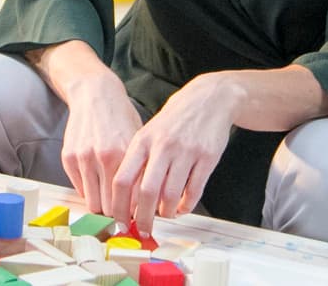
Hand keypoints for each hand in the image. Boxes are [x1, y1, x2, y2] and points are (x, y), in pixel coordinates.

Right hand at [60, 72, 143, 217]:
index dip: (135, 214)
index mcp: (124, 154)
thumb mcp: (138, 142)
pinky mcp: (68, 157)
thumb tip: (147, 204)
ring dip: (102, 207)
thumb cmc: (121, 118)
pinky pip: (80, 190)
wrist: (95, 95)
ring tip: (110, 203)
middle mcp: (102, 157)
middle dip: (118, 215)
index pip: (130, 200)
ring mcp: (83, 157)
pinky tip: (97, 184)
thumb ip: (141, 170)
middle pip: (110, 207)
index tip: (138, 219)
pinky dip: (89, 193)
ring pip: (93, 203)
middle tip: (124, 217)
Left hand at [109, 72, 233, 233]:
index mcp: (143, 140)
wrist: (209, 98)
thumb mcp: (149, 132)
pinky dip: (186, 205)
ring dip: (166, 212)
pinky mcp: (207, 158)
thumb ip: (139, 160)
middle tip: (143, 229)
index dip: (119, 204)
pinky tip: (182, 207)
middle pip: (146, 192)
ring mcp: (186, 152)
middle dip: (142, 217)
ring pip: (171, 195)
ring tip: (164, 215)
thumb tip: (127, 197)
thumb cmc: (175, 119)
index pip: (123, 179)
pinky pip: (194, 191)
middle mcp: (163, 146)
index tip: (119, 219)